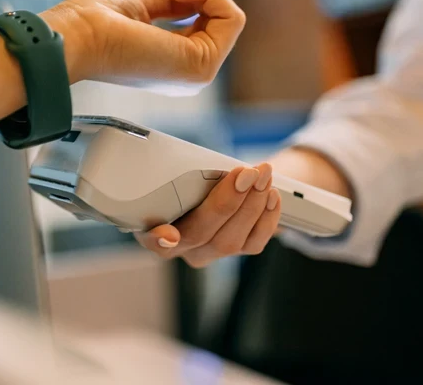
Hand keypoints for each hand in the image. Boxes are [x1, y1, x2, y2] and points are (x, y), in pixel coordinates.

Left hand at [43, 0, 244, 93]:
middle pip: (223, 18)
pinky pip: (230, 17)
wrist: (74, 37)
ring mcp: (198, 73)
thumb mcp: (139, 5)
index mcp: (171, 62)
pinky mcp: (201, 66)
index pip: (211, 25)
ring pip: (229, 15)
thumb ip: (168, 2)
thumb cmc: (90, 25)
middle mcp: (188, 72)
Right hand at [134, 163, 281, 266]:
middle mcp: (179, 247)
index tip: (169, 234)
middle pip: (200, 234)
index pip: (151, 239)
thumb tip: (209, 169)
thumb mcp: (183, 171)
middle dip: (227, 202)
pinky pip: (254, 243)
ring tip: (262, 175)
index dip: (159, 239)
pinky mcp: (236, 252)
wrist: (224, 180)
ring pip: (229, 241)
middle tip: (246, 173)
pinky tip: (271, 194)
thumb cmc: (195, 173)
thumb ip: (187, 176)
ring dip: (251, 204)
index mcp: (154, 226)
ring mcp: (208, 253)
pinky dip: (266, 217)